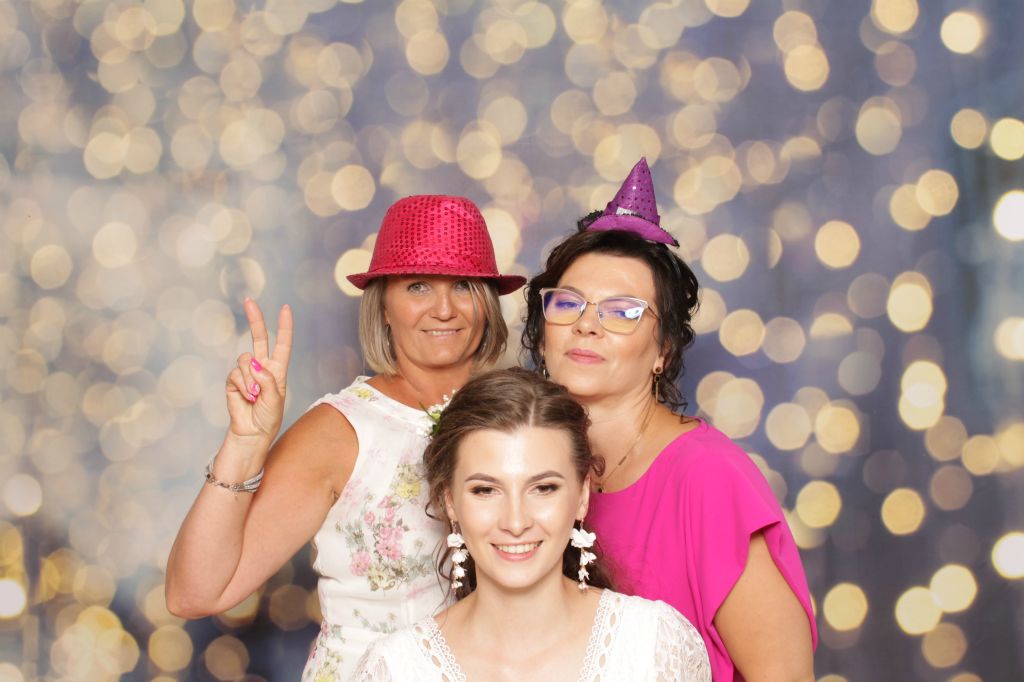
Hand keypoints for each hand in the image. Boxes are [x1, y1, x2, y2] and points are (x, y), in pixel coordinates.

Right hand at [225, 298, 292, 447]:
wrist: (252, 433)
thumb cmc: (268, 418)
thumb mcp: (275, 399)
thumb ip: (267, 380)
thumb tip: (255, 363)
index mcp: (278, 370)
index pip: (282, 344)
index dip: (284, 327)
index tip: (285, 309)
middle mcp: (263, 367)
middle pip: (259, 338)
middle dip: (254, 319)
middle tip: (249, 300)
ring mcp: (247, 373)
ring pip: (245, 359)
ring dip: (250, 378)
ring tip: (255, 395)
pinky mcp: (233, 380)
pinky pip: (235, 373)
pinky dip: (242, 385)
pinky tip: (246, 397)